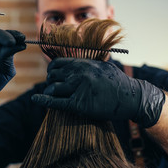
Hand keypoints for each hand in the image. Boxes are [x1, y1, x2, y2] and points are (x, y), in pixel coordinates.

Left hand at [32, 58, 164, 127]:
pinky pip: (57, 102)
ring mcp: (79, 88)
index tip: (52, 76)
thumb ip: (89, 65)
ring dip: (51, 92)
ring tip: (54, 96)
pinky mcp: (80, 104)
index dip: (51, 70)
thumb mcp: (103, 67)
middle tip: (55, 88)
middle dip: (51, 82)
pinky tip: (36, 100)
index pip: (57, 64)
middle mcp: (79, 74)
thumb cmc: (118, 83)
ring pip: (53, 88)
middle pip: (52, 76)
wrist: (131, 98)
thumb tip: (78, 65)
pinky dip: (44, 101)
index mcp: (84, 64)